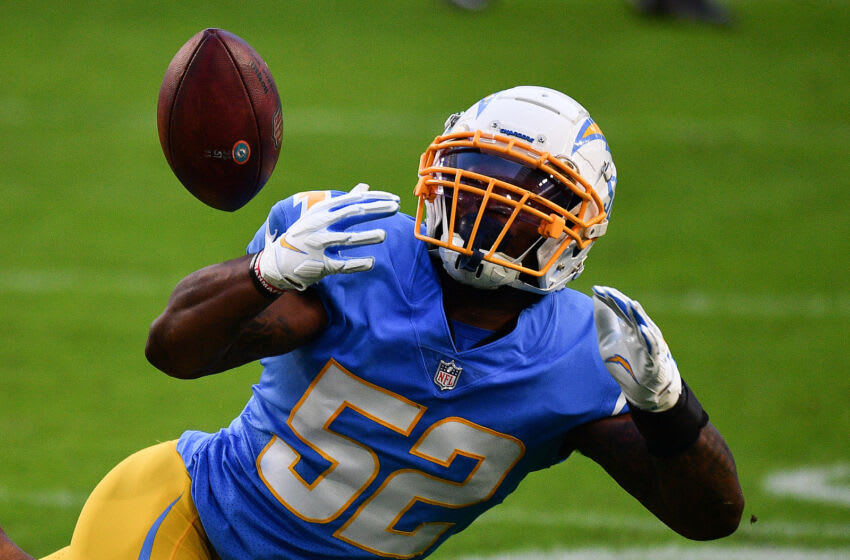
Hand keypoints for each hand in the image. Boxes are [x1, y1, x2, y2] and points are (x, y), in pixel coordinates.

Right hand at [256, 183, 399, 290]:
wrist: (280, 261)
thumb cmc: (306, 234)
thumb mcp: (320, 214)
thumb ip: (344, 202)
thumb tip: (365, 187)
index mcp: (323, 211)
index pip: (353, 200)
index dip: (375, 199)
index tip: (394, 199)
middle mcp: (320, 225)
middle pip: (352, 214)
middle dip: (375, 210)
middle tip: (395, 208)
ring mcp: (320, 245)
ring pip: (346, 239)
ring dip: (365, 236)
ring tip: (383, 235)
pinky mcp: (321, 265)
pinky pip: (342, 265)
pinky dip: (357, 263)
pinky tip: (371, 262)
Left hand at [592, 286, 681, 411]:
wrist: (640, 389)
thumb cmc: (625, 362)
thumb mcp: (607, 341)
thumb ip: (603, 322)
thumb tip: (595, 298)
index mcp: (629, 326)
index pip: (619, 309)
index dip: (609, 299)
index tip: (596, 288)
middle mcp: (640, 332)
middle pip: (630, 314)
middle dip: (620, 303)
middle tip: (607, 292)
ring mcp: (649, 345)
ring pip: (644, 327)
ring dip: (637, 316)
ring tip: (630, 304)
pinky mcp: (654, 360)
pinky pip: (652, 348)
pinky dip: (649, 338)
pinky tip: (644, 329)